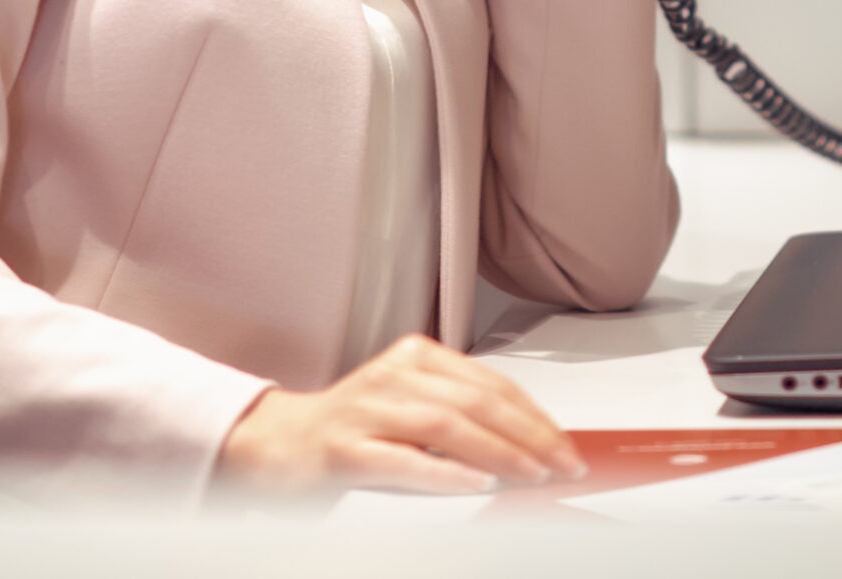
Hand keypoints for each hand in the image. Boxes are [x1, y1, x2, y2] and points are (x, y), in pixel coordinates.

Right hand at [213, 333, 586, 495]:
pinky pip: (401, 458)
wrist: (272, 446)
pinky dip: (444, 471)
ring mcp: (364, 409)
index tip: (569, 446)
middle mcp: (392, 375)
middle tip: (564, 465)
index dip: (536, 417)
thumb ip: (464, 426)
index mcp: (415, 358)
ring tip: (532, 475)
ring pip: (445, 425)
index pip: (491, 384)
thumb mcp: (411, 417)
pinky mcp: (341, 447)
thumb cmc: (351, 434)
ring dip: (499, 453)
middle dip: (530, 436)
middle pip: (476, 402)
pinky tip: (477, 483)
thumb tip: (533, 454)